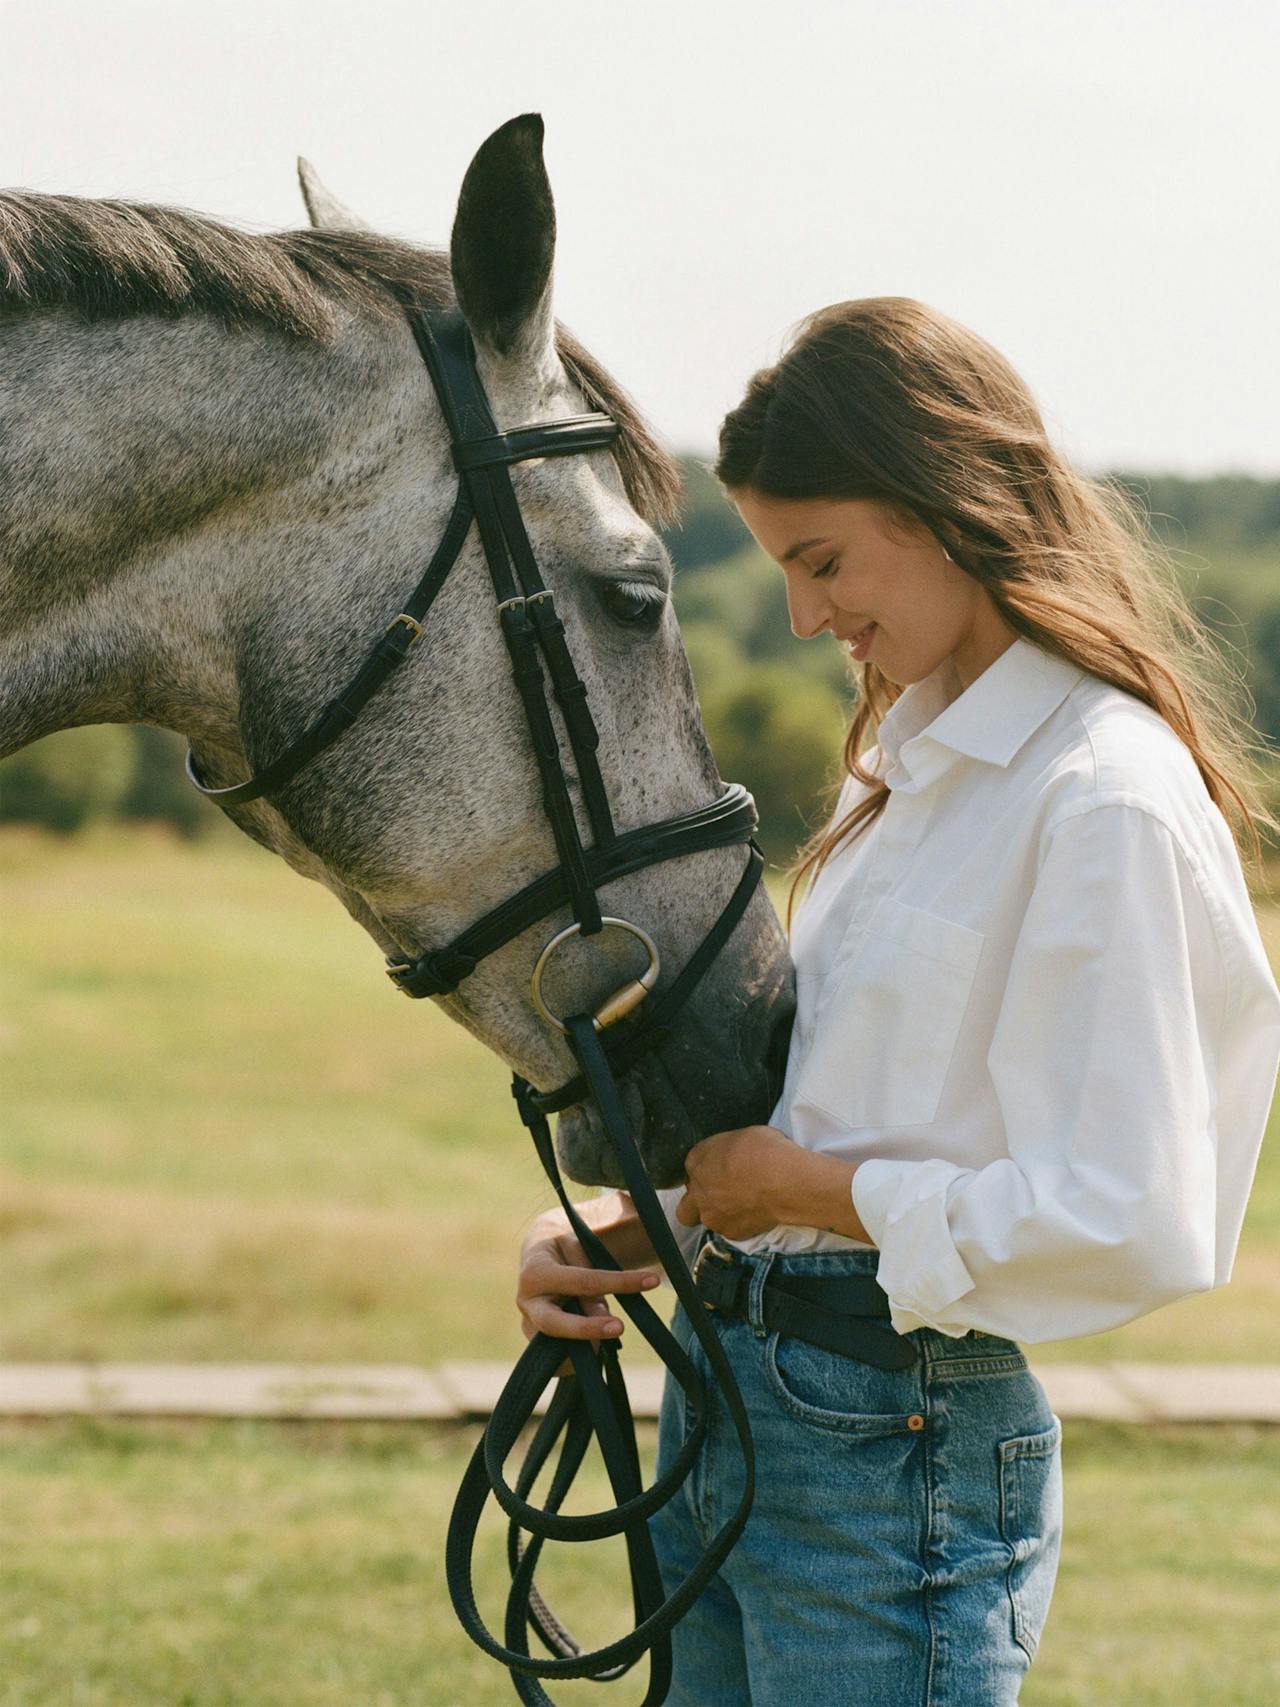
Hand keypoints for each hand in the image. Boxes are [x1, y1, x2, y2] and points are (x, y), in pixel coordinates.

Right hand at [517, 1211, 662, 1379]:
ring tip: (609, 1332)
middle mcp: (526, 1302)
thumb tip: (602, 1318)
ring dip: (585, 1345)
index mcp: (536, 1272)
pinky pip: (555, 1361)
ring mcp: (528, 1324)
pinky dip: (577, 1360)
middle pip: (554, 1323)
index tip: (652, 1281)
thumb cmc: (566, 1250)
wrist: (540, 1256)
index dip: (620, 1282)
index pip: (584, 1280)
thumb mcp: (580, 1250)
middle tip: (619, 1327)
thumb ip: (592, 1280)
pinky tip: (596, 1347)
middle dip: (587, 1329)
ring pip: (555, 1346)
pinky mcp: (534, 1341)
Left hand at [674, 1124, 800, 1240]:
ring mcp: (712, 1215)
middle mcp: (697, 1191)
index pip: (693, 1167)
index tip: (722, 1170)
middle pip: (686, 1205)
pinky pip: (730, 1229)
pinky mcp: (731, 1232)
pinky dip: (740, 1224)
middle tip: (719, 1196)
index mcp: (697, 1160)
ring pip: (706, 1219)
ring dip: (719, 1214)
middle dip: (698, 1202)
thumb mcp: (742, 1136)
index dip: (708, 1170)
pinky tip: (755, 1215)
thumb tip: (733, 1157)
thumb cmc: (766, 1151)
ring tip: (743, 1206)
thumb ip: (727, 1151)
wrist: (784, 1181)